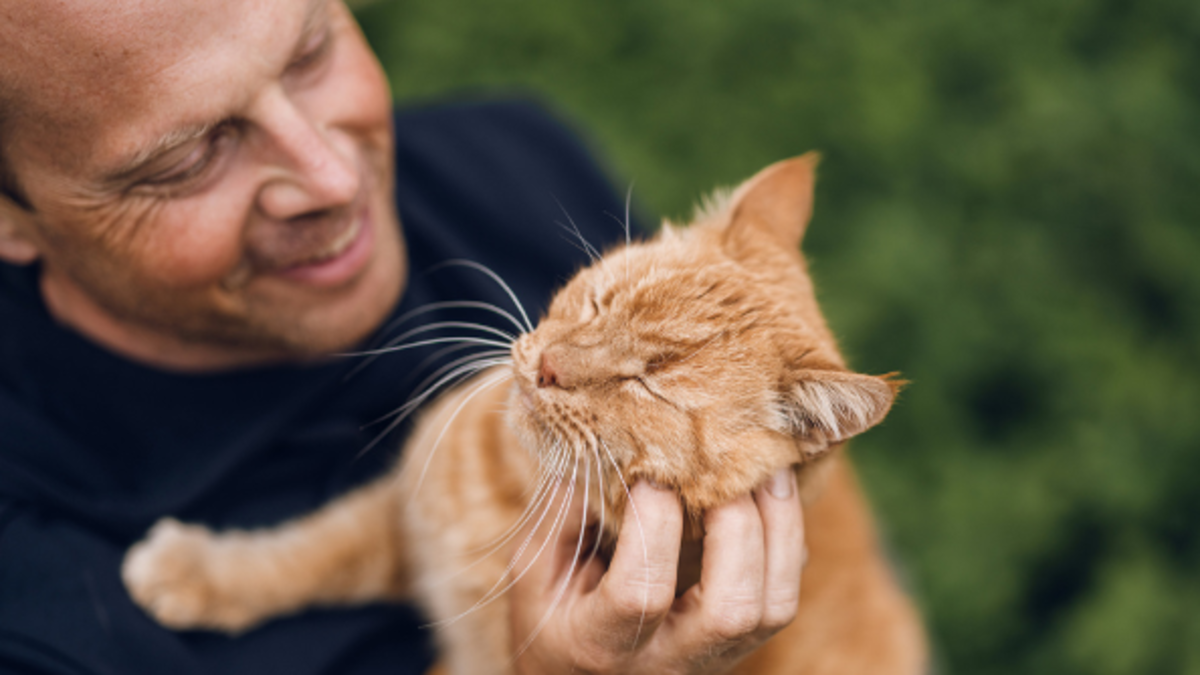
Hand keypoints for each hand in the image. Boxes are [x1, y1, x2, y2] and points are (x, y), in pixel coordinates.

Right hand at [507, 468, 804, 674]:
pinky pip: (782, 598)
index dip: (653, 522)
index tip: (648, 471)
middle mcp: (667, 662)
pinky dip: (787, 541)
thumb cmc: (551, 619)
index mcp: (601, 644)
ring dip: (779, 529)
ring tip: (767, 467)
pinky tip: (771, 496)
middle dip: (737, 526)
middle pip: (730, 609)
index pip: (642, 593)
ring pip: (772, 607)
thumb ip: (564, 513)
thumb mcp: (534, 572)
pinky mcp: (740, 647)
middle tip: (725, 463)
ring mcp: (711, 660)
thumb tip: (609, 441)